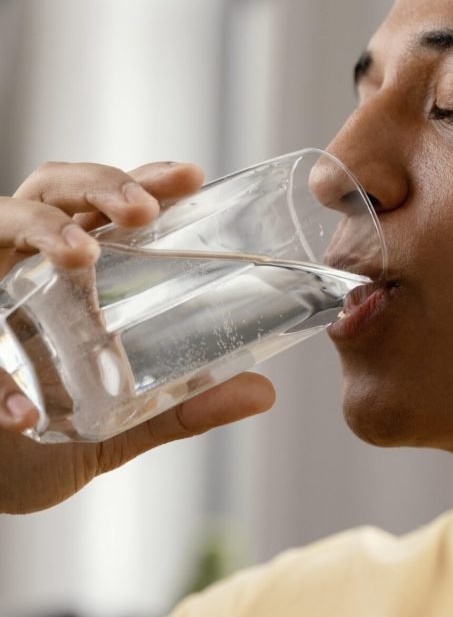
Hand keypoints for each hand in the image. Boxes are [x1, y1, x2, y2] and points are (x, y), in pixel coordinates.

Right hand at [0, 161, 275, 513]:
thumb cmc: (46, 440)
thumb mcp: (122, 423)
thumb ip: (182, 407)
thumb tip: (262, 393)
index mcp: (70, 274)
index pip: (107, 207)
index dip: (145, 181)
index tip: (190, 177)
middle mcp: (24, 268)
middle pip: (55, 189)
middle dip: (100, 184)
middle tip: (143, 209)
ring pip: (1, 220)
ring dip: (44, 227)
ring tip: (83, 253)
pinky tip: (23, 414)